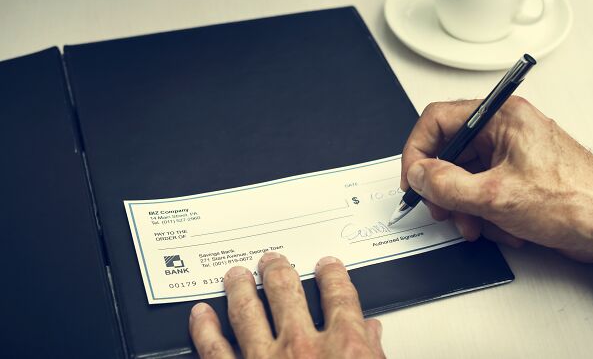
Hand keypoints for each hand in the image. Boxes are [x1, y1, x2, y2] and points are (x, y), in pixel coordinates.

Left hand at [188, 253, 384, 357]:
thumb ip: (375, 354)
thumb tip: (374, 332)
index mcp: (344, 346)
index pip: (339, 294)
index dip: (332, 275)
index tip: (327, 266)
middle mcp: (302, 347)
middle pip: (287, 292)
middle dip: (278, 272)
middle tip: (272, 261)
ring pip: (246, 311)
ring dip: (239, 288)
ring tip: (235, 275)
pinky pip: (213, 349)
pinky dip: (203, 329)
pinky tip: (199, 315)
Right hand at [400, 97, 592, 270]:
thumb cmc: (577, 200)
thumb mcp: (496, 195)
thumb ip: (447, 184)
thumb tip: (420, 174)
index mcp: (501, 116)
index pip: (438, 119)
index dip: (418, 150)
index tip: (414, 179)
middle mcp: (506, 130)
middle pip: (451, 152)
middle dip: (445, 188)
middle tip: (443, 209)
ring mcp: (513, 155)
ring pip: (467, 177)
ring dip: (467, 208)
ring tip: (479, 226)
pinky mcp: (520, 178)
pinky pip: (486, 192)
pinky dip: (488, 214)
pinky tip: (507, 228)